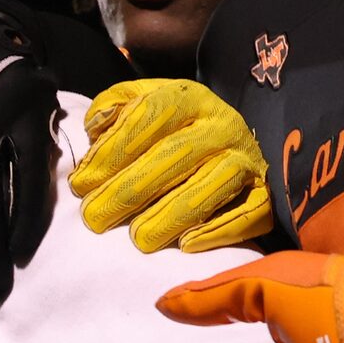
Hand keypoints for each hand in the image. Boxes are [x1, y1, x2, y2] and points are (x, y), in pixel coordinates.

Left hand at [68, 79, 273, 252]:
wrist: (222, 138)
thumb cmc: (164, 128)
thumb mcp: (137, 104)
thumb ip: (111, 108)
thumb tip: (95, 127)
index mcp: (188, 97)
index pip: (150, 116)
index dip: (113, 150)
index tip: (81, 183)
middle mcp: (221, 124)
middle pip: (175, 155)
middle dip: (129, 190)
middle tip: (95, 218)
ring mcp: (246, 158)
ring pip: (211, 186)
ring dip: (171, 215)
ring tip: (138, 239)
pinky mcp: (262, 191)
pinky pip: (249, 212)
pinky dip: (220, 230)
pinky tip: (186, 245)